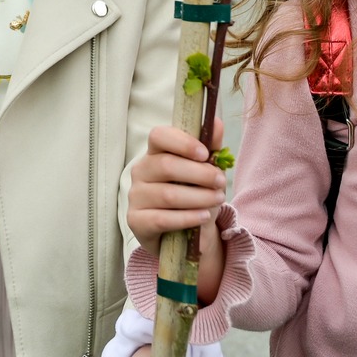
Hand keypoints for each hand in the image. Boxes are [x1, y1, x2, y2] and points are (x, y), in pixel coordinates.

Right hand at [128, 119, 225, 257]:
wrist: (184, 234)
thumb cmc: (193, 195)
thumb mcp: (206, 171)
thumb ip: (210, 147)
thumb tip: (216, 122)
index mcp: (155, 152)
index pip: (159, 136)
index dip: (182, 143)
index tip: (205, 154)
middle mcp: (140, 171)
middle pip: (166, 165)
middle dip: (199, 174)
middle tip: (221, 182)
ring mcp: (135, 196)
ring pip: (167, 194)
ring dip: (199, 197)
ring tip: (218, 199)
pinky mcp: (136, 221)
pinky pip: (162, 219)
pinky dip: (187, 217)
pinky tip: (204, 216)